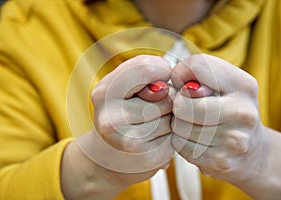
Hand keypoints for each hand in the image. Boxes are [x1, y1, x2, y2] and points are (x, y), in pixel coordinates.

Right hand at [88, 55, 174, 184]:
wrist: (109, 155)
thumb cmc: (120, 111)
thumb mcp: (121, 84)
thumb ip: (142, 71)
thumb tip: (165, 86)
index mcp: (103, 93)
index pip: (146, 68)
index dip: (160, 69)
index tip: (156, 77)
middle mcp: (111, 120)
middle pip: (166, 96)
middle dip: (165, 98)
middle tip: (149, 106)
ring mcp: (129, 142)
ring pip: (173, 117)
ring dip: (169, 117)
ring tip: (151, 123)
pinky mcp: (149, 158)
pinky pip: (176, 136)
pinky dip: (171, 135)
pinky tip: (155, 138)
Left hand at [171, 53, 262, 182]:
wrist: (251, 152)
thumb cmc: (228, 111)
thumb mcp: (222, 85)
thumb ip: (196, 76)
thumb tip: (165, 86)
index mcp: (244, 85)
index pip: (197, 65)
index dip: (180, 73)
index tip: (183, 83)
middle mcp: (243, 112)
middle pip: (182, 102)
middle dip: (178, 104)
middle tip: (187, 108)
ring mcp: (233, 140)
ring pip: (178, 125)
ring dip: (178, 124)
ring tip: (194, 124)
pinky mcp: (220, 161)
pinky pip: (179, 144)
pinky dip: (180, 141)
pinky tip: (195, 139)